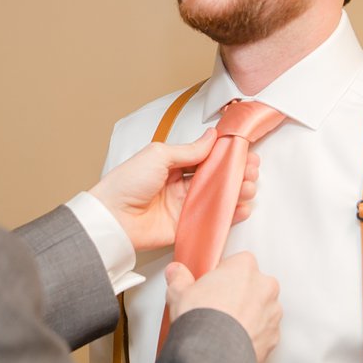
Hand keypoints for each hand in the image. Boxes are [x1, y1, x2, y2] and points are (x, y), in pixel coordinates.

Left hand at [88, 131, 260, 252]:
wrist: (111, 217)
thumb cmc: (126, 183)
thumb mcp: (158, 155)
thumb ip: (189, 150)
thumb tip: (210, 137)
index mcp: (172, 164)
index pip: (205, 157)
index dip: (225, 154)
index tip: (243, 151)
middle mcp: (180, 185)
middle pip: (215, 177)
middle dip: (235, 172)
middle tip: (250, 169)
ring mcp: (184, 206)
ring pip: (217, 197)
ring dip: (236, 191)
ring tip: (248, 186)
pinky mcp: (185, 226)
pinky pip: (211, 219)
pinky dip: (229, 214)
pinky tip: (241, 206)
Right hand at [166, 252, 281, 362]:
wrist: (213, 353)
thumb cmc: (202, 319)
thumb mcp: (180, 292)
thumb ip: (179, 278)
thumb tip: (176, 273)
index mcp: (244, 267)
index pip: (238, 262)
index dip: (224, 274)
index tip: (213, 285)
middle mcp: (264, 287)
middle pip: (254, 284)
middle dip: (240, 293)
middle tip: (218, 305)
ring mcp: (272, 312)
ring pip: (262, 308)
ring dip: (249, 314)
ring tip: (226, 326)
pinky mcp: (274, 337)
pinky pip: (264, 332)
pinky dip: (253, 335)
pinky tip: (234, 340)